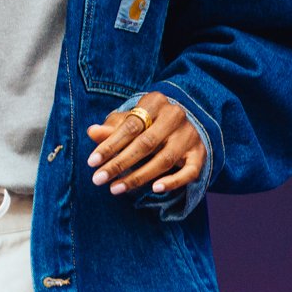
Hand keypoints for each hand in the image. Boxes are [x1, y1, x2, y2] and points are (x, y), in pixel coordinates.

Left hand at [85, 94, 203, 197]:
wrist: (187, 119)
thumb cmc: (149, 121)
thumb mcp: (131, 119)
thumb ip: (112, 128)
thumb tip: (91, 132)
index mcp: (156, 102)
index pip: (130, 126)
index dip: (109, 145)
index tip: (91, 162)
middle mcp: (175, 115)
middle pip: (146, 143)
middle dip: (119, 164)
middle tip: (98, 179)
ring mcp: (190, 135)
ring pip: (165, 159)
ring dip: (138, 177)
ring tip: (116, 188)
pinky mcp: (200, 153)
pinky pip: (189, 171)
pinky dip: (174, 181)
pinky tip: (155, 189)